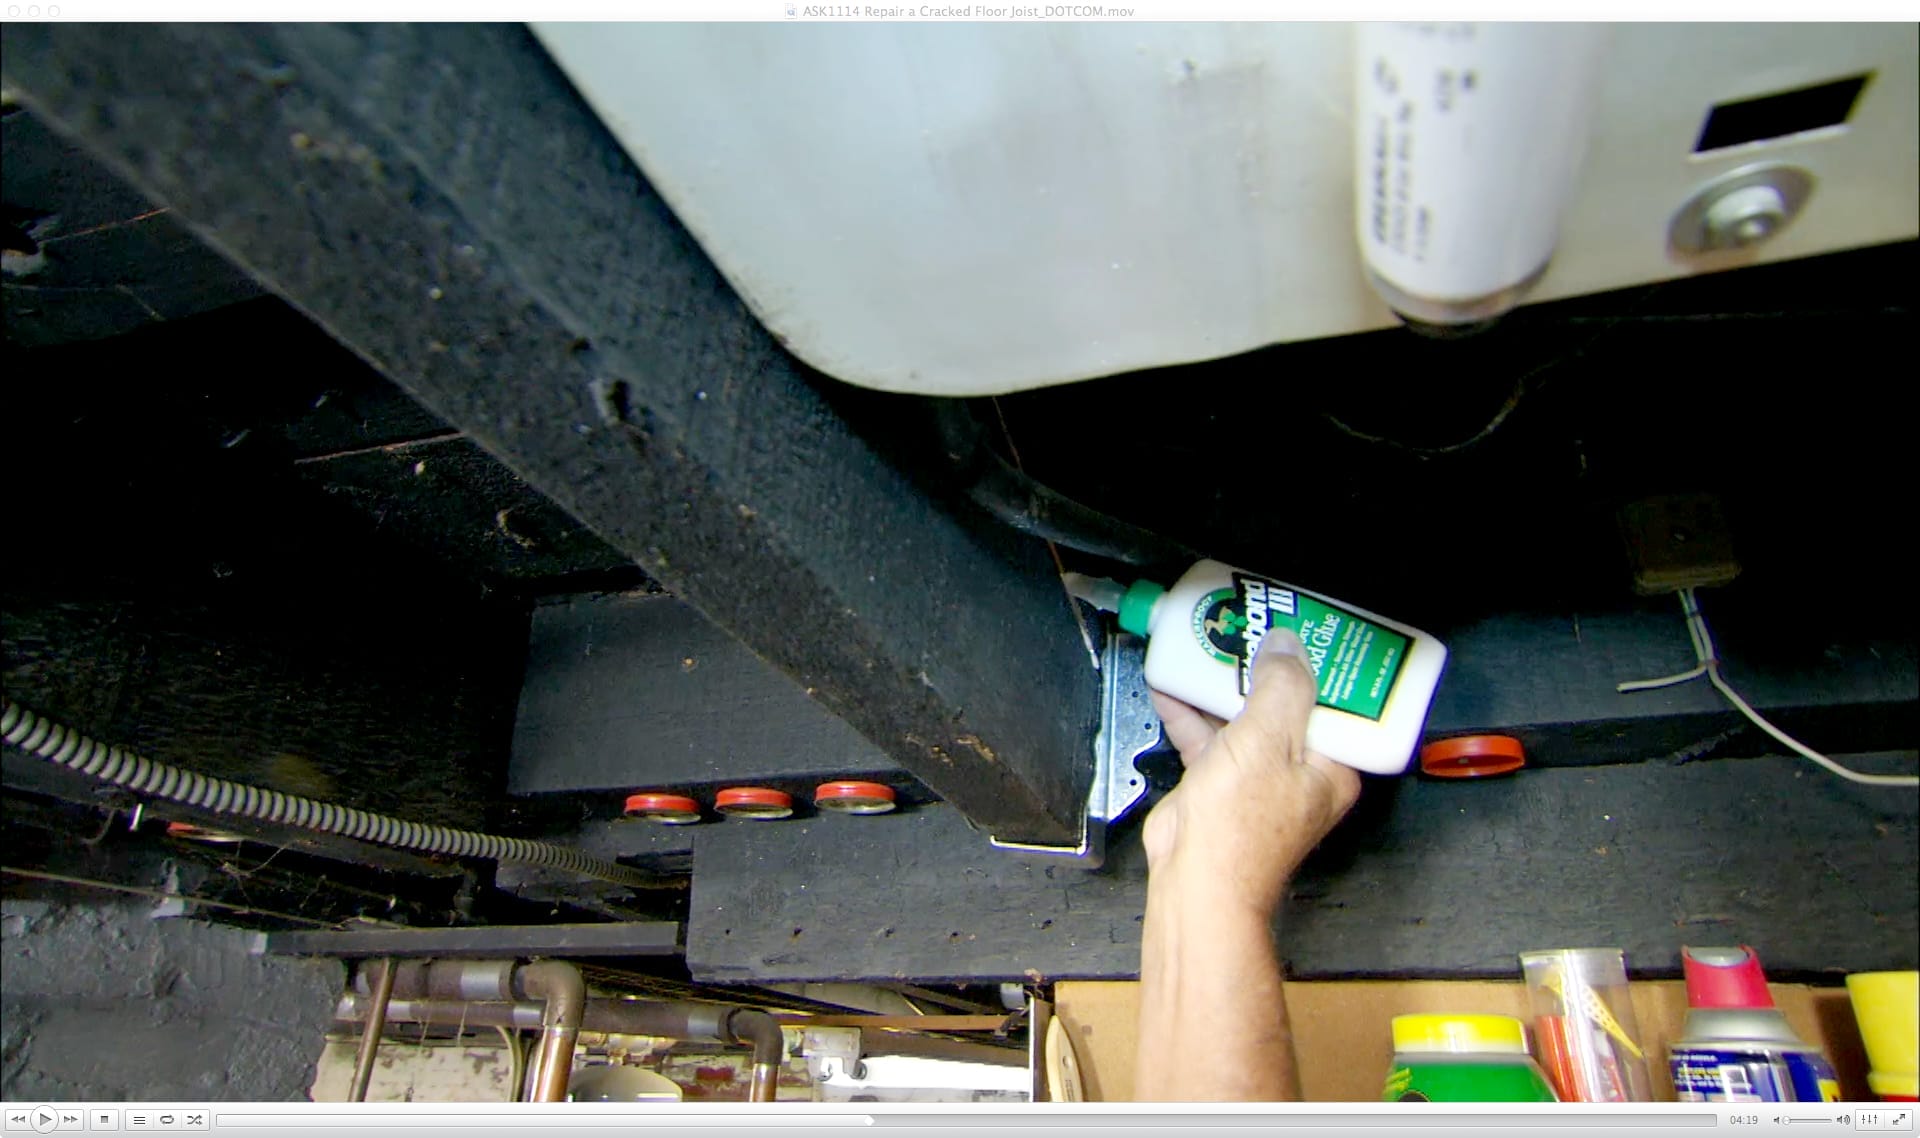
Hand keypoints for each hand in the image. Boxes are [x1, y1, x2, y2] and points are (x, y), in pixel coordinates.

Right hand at [1140, 628, 1361, 913]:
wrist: (1196, 882)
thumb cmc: (1241, 828)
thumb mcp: (1269, 740)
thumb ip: (1281, 686)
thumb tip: (1287, 644)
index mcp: (1331, 764)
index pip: (1337, 702)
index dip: (1322, 663)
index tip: (1305, 629)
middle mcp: (1300, 770)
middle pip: (1286, 703)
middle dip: (1264, 666)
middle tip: (1249, 625)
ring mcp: (1257, 778)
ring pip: (1243, 717)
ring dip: (1222, 685)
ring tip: (1206, 643)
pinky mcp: (1219, 784)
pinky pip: (1208, 737)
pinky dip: (1190, 712)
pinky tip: (1171, 683)